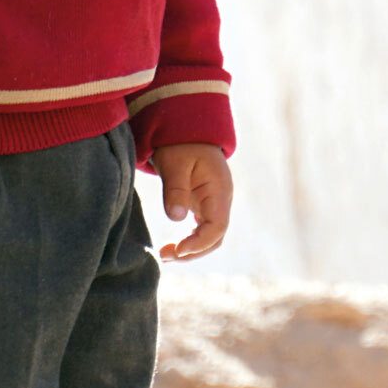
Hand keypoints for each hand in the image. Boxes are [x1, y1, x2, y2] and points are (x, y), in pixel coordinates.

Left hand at [153, 143, 231, 260]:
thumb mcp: (174, 162)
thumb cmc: (180, 144)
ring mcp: (214, 204)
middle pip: (215, 237)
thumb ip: (175, 189)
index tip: (178, 250)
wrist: (186, 130)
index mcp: (219, 191)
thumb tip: (175, 218)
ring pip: (210, 237)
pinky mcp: (204, 205)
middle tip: (166, 256)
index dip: (199, 242)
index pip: (217, 227)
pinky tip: (174, 246)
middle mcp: (221, 201)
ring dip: (191, 250)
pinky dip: (190, 241)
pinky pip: (202, 229)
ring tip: (165, 255)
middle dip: (193, 252)